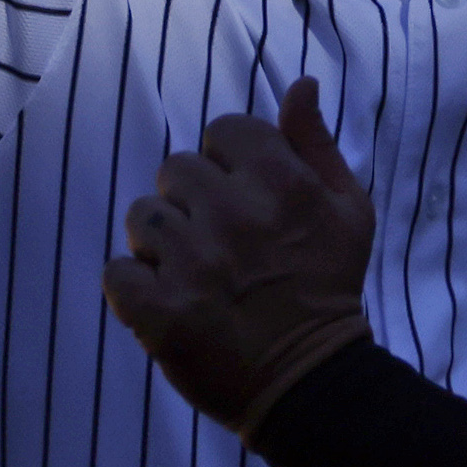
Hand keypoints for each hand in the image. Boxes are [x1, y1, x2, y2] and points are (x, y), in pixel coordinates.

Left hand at [105, 80, 377, 429]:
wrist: (312, 383)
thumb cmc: (330, 288)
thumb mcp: (349, 210)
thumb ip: (316, 144)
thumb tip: (300, 84)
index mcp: (282, 183)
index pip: (225, 130)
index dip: (230, 162)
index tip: (245, 199)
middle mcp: (235, 215)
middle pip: (177, 169)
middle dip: (193, 200)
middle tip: (220, 243)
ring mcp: (193, 264)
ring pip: (142, 217)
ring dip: (161, 243)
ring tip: (193, 273)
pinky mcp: (159, 312)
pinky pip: (118, 273)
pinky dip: (135, 289)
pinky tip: (168, 302)